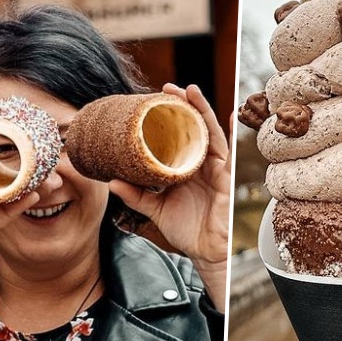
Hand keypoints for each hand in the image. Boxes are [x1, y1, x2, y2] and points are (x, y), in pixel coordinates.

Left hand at [108, 84, 230, 300]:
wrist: (207, 252)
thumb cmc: (187, 231)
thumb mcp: (155, 209)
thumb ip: (136, 195)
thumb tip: (111, 181)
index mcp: (185, 168)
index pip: (178, 137)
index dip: (169, 118)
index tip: (153, 100)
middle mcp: (200, 164)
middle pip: (194, 128)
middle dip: (184, 106)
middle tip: (168, 88)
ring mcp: (215, 169)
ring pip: (209, 132)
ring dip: (201, 110)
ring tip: (190, 91)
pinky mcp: (226, 178)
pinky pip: (228, 152)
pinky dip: (229, 132)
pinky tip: (230, 115)